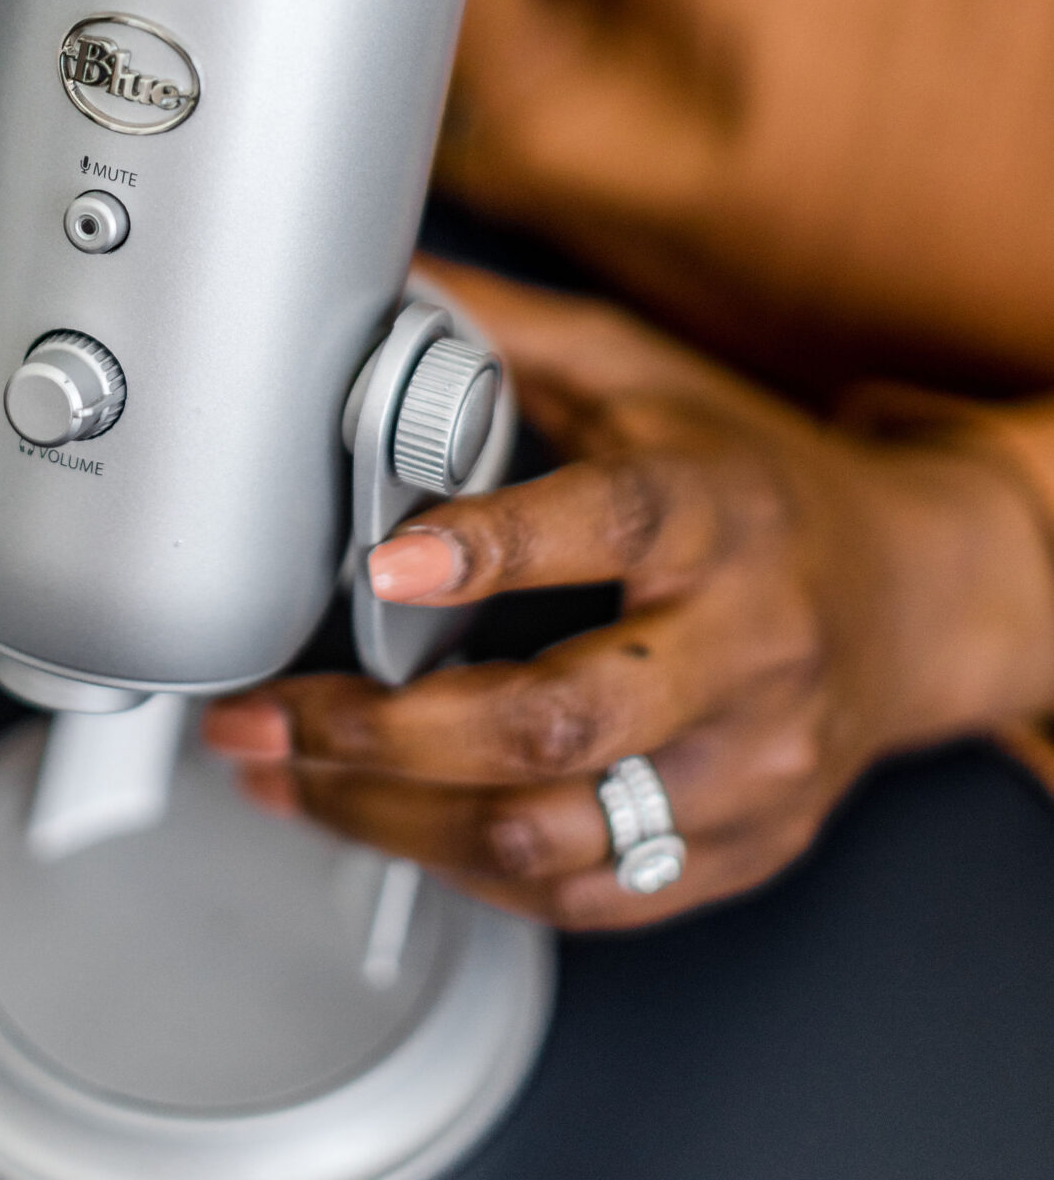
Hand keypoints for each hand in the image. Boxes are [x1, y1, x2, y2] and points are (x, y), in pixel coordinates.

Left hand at [206, 269, 1053, 926]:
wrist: (912, 598)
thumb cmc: (754, 480)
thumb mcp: (643, 375)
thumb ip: (508, 332)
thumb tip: (377, 281)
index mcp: (717, 511)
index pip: (611, 526)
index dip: (493, 550)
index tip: (387, 562)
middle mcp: (745, 646)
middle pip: (560, 719)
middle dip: (383, 732)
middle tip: (267, 712)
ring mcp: (749, 765)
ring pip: (553, 834)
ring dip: (390, 819)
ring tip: (285, 776)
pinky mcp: (742, 849)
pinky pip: (586, 898)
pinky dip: (463, 868)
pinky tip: (385, 824)